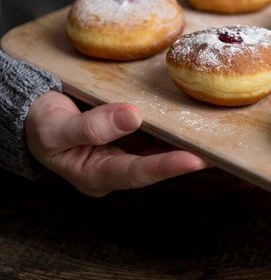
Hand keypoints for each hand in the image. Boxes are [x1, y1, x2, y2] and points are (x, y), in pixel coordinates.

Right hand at [25, 91, 207, 196]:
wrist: (35, 113)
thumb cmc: (40, 124)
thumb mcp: (55, 127)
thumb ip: (91, 126)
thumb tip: (133, 116)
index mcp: (96, 175)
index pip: (137, 173)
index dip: (166, 167)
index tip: (195, 160)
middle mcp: (116, 166)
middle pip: (157, 163)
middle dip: (188, 156)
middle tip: (219, 150)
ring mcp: (124, 151)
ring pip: (160, 147)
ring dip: (185, 140)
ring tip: (214, 134)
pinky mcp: (129, 135)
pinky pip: (155, 131)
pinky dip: (172, 125)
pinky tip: (190, 118)